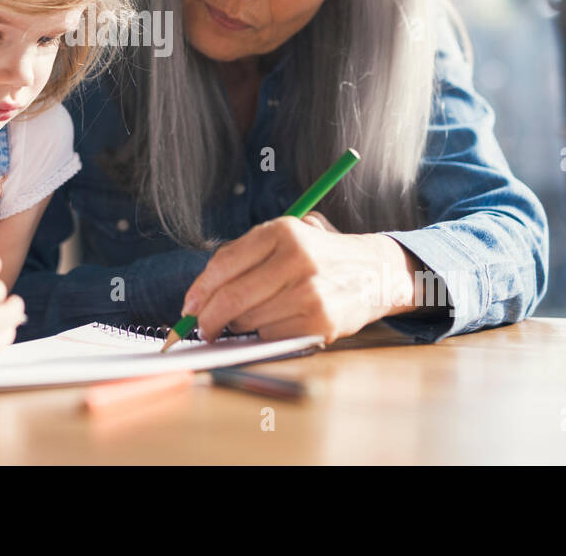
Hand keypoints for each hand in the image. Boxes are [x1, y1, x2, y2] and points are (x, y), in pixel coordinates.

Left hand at [181, 212, 418, 345]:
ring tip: (252, 316)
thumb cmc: (320, 256)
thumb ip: (247, 254)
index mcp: (283, 231)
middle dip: (208, 318)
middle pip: (231, 297)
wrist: (377, 272)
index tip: (188, 307)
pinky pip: (272, 335)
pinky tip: (279, 321)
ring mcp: (310, 291)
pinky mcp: (321, 321)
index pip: (224, 264)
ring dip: (241, 325)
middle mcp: (297, 258)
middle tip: (202, 327)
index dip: (199, 290)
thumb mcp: (288, 236)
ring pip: (249, 320)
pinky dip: (266, 334)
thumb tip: (200, 293)